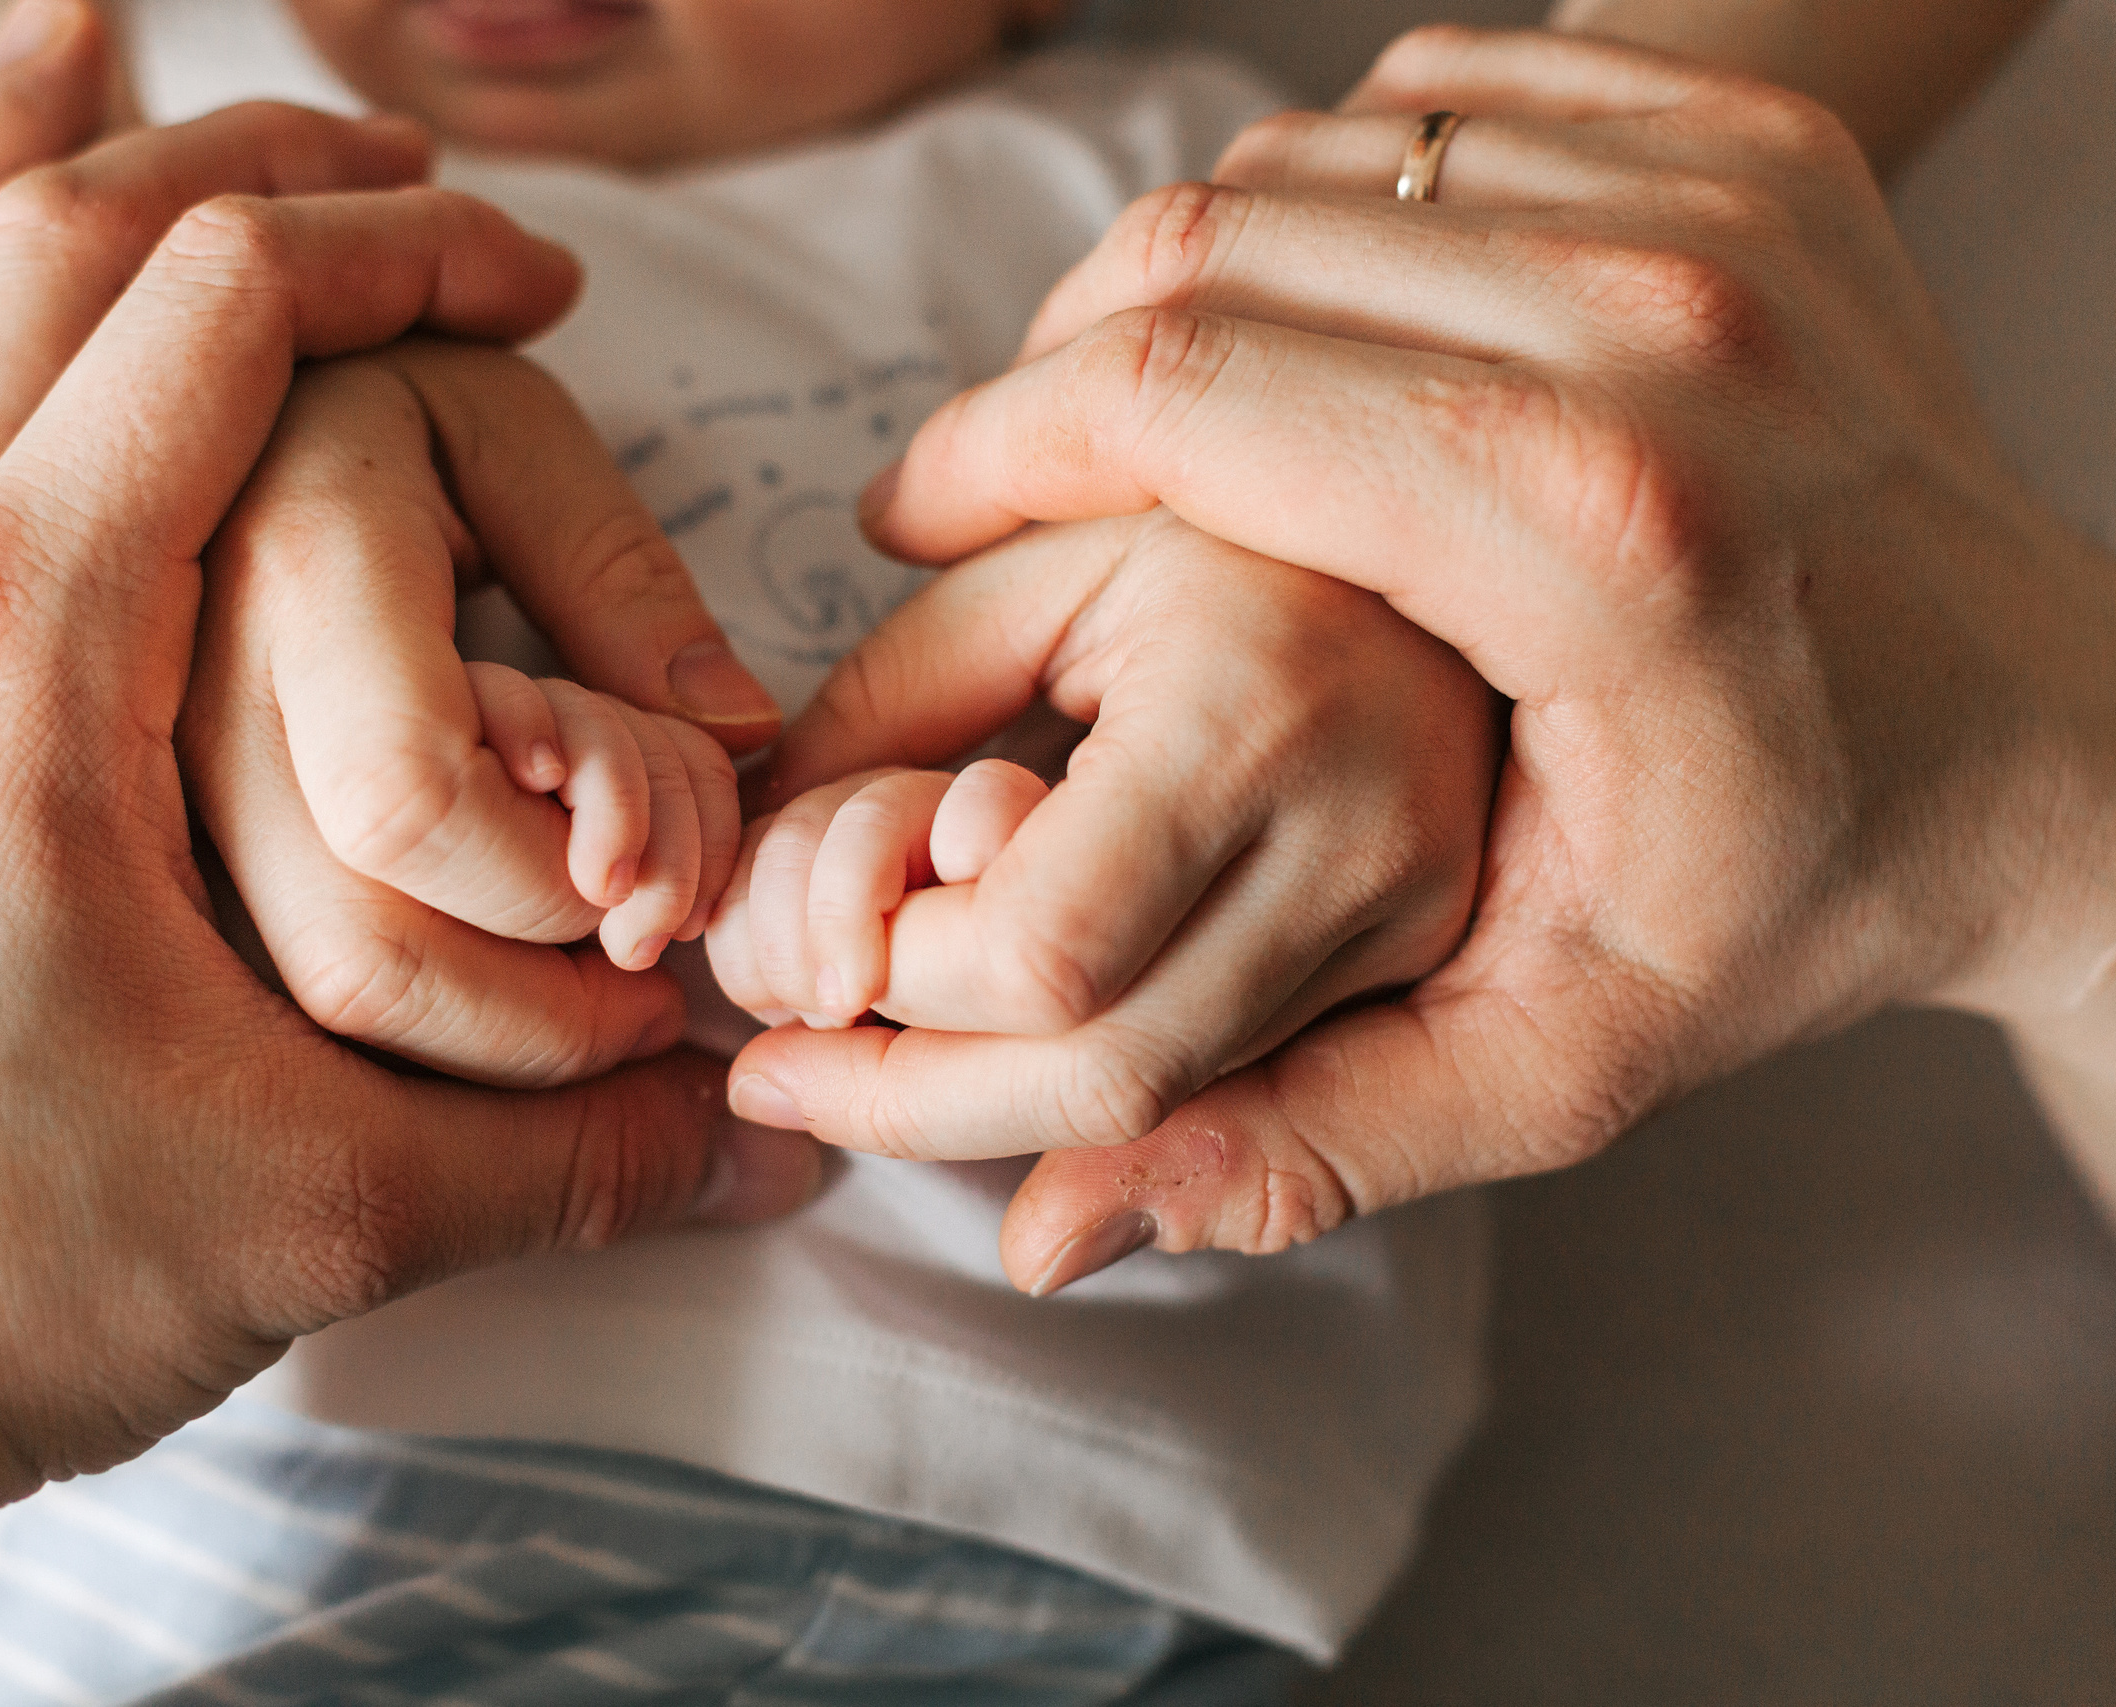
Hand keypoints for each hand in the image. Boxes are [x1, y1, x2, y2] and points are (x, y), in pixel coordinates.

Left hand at [0, 9, 816, 1699]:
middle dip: (262, 171)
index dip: (407, 256)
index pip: (221, 314)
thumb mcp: (332, 1208)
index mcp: (26, 659)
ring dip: (63, 163)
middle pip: (65, 235)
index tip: (546, 290)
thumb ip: (582, 1151)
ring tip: (119, 52)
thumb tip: (784, 1143)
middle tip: (427, 191)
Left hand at [722, 508, 1499, 1166]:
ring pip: (1169, 1112)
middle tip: (782, 1073)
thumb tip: (763, 869)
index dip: (891, 986)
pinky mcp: (1423, 959)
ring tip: (866, 1062)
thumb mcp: (1032, 561)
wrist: (1448, 502)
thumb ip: (886, 704)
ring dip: (988, 1116)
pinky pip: (1232, 1087)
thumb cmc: (1217, 509)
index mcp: (1247, 712)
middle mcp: (1360, 842)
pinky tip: (1003, 1047)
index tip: (790, 966)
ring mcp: (1412, 918)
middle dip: (911, 1101)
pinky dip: (1092, 1090)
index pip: (1041, 955)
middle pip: (1104, 1078)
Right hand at [852, 28, 2115, 1285]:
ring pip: (1310, 156)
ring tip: (1153, 418)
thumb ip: (1305, 1140)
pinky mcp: (1750, 140)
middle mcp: (1661, 318)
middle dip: (1056, 360)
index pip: (1181, 392)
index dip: (992, 444)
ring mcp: (1719, 200)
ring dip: (1186, 277)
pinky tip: (1323, 320)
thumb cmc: (1797, 893)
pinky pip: (1436, 98)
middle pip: (1216, 241)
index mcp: (1593, 530)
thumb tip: (1052, 1230)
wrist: (2054, 746)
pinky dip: (1335, 189)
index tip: (912, 515)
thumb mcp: (1558, 1066)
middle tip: (1006, 475)